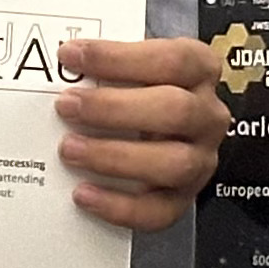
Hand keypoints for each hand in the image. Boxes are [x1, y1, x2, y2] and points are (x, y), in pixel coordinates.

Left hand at [53, 35, 226, 227]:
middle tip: (67, 106)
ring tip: (70, 149)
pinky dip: (118, 205)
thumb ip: (107, 63)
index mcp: (199, 71)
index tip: (70, 56)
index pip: (171, 60)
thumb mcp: (134, 66)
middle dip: (114, 109)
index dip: (118, 58)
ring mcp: (199, 159)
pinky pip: (159, 211)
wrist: (163, 130)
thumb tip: (61, 63)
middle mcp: (206, 116)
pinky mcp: (183, 198)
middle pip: (175, 110)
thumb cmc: (142, 89)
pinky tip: (84, 193)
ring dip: (114, 157)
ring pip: (172, 164)